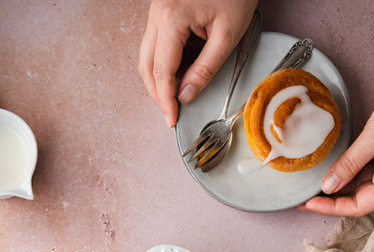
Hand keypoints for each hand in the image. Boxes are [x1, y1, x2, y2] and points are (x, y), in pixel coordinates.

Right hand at [138, 0, 256, 127]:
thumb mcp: (227, 35)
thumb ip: (205, 69)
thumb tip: (186, 95)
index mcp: (171, 18)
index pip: (161, 71)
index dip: (166, 99)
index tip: (172, 118)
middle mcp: (157, 13)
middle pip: (146, 65)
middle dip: (157, 93)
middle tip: (171, 112)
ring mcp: (156, 10)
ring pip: (147, 55)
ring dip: (158, 80)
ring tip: (175, 97)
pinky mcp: (162, 10)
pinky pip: (155, 44)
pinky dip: (163, 63)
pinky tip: (178, 75)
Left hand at [300, 60, 373, 215]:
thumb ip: (350, 162)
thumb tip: (328, 186)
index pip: (359, 206)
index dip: (332, 208)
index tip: (309, 203)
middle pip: (359, 198)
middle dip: (332, 199)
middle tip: (304, 198)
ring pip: (360, 184)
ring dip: (338, 185)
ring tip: (313, 185)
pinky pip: (365, 169)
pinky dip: (348, 170)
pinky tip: (331, 169)